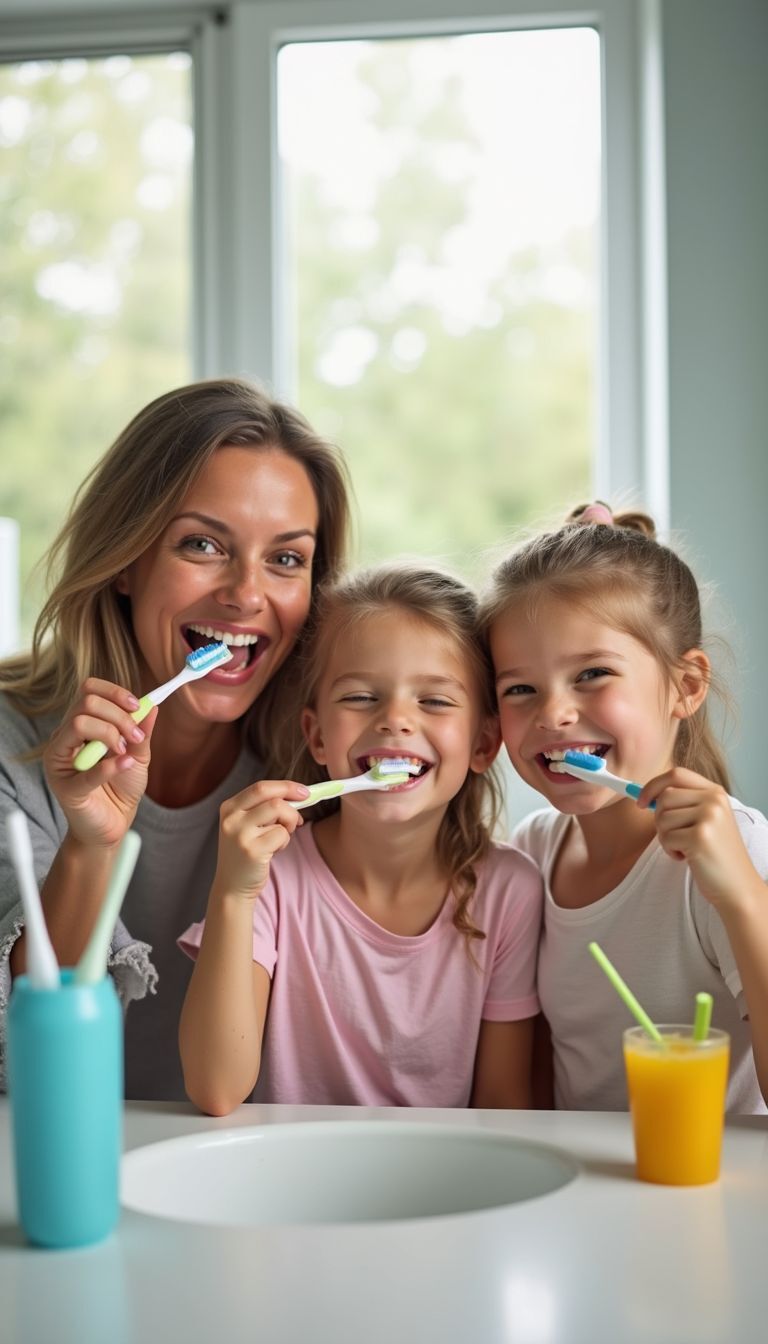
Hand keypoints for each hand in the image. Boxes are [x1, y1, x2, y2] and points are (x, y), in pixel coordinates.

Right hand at [44, 678, 157, 848]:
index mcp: (79, 727)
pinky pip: (86, 769)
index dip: (114, 693)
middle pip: (86, 704)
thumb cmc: (121, 788)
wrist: (113, 824)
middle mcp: (64, 739)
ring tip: (126, 753)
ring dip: (112, 734)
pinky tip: (125, 764)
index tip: (137, 707)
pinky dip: (111, 765)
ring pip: (78, 724)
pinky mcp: (65, 788)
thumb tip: (152, 706)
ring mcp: (60, 762)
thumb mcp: (138, 755)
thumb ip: (142, 731)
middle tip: (136, 738)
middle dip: (119, 716)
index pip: (88, 691)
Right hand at [214, 779, 309, 899]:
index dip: (286, 786)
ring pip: (280, 811)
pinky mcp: (253, 850)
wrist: (232, 886)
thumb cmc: (247, 852)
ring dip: (289, 823)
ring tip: (280, 837)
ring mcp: (240, 834)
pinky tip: (274, 851)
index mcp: (229, 807)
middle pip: (272, 796)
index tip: (303, 791)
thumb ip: (265, 808)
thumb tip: (299, 794)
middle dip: (293, 800)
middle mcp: (232, 818)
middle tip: (303, 808)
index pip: (261, 787)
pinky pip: (282, 834)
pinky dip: (285, 841)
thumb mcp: (247, 825)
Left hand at [640, 766, 761, 912]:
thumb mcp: (706, 820)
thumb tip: (644, 796)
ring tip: (686, 847)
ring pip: (662, 818)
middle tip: (676, 836)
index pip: (676, 774)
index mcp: (716, 792)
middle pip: (665, 796)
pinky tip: (688, 857)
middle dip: (660, 819)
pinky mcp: (700, 837)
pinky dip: (670, 851)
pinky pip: (666, 837)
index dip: (653, 785)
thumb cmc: (716, 854)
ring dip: (666, 838)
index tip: (641, 801)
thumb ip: (683, 803)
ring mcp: (709, 817)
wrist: (737, 885)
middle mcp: (714, 800)